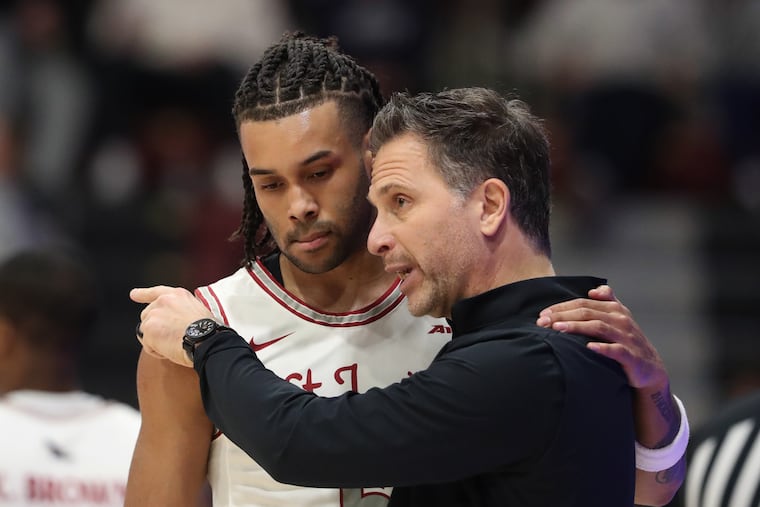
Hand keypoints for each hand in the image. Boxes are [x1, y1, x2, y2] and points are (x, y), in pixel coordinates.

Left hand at [131, 286, 214, 367]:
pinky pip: (147, 345)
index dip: (143, 294)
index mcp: (177, 295)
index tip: (134, 294)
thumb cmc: (207, 331)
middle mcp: (163, 301)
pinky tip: (170, 350)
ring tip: (174, 344)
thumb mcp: (197, 311)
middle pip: (147, 316)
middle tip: (172, 338)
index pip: (156, 292)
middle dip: (155, 328)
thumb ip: (181, 310)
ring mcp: (154, 314)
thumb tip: (174, 321)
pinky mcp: (149, 328)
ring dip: (156, 340)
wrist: (206, 339)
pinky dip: (156, 351)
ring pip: (146, 332)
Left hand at [536, 285, 667, 390]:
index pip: (583, 303)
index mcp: (614, 309)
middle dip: (562, 315)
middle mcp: (621, 319)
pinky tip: (588, 347)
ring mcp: (627, 337)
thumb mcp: (619, 318)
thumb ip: (607, 300)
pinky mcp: (631, 356)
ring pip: (598, 327)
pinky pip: (616, 350)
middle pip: (587, 312)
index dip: (562, 307)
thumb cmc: (627, 340)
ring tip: (557, 329)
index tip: (543, 314)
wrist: (649, 368)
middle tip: (543, 322)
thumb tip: (593, 290)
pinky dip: (602, 348)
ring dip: (576, 327)